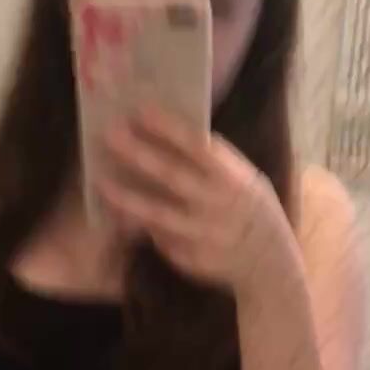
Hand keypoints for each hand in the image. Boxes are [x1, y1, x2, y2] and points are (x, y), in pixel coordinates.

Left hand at [97, 107, 297, 296]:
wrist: (268, 259)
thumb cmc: (247, 207)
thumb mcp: (242, 178)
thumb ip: (211, 163)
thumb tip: (166, 135)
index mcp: (232, 177)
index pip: (197, 146)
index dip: (168, 127)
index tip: (139, 110)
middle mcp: (216, 204)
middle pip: (172, 175)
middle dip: (139, 154)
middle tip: (109, 135)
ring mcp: (203, 233)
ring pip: (158, 214)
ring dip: (127, 198)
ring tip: (101, 183)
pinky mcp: (190, 258)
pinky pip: (161, 240)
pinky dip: (140, 227)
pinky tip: (120, 216)